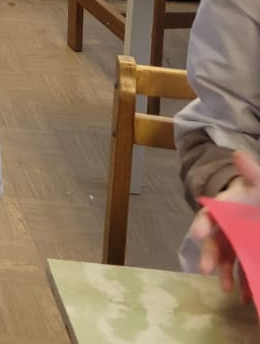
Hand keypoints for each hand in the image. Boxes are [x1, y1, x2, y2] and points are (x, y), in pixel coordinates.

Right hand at [190, 149, 259, 298]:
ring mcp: (236, 243)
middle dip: (209, 255)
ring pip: (226, 259)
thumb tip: (239, 154)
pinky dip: (243, 283)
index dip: (202, 224)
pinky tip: (246, 296)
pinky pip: (242, 270)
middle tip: (205, 268)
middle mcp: (225, 227)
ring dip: (225, 274)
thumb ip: (250, 172)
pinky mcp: (247, 256)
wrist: (258, 208)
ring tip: (228, 288)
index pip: (208, 215)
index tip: (197, 233)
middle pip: (213, 241)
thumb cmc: (254, 194)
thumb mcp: (256, 183)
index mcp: (224, 208)